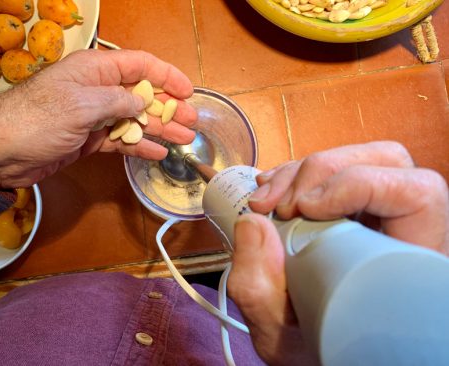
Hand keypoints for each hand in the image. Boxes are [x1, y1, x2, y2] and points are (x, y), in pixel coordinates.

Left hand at [0, 49, 197, 189]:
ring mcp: (93, 116)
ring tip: (184, 139)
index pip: (139, 64)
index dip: (166, 76)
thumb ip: (116, 100)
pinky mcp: (87, 140)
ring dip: (158, 128)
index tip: (187, 92)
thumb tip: (141, 101)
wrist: (0, 153)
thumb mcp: (81, 105)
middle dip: (167, 106)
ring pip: (133, 119)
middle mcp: (97, 89)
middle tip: (191, 122)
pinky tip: (157, 152)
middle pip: (140, 93)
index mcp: (95, 69)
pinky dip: (138, 146)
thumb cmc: (37, 120)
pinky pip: (119, 140)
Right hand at [228, 141, 448, 364]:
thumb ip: (258, 288)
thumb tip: (251, 222)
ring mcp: (378, 215)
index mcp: (410, 261)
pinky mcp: (350, 209)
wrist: (312, 349)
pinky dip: (293, 175)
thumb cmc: (311, 348)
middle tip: (279, 205)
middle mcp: (402, 230)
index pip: (415, 193)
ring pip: (355, 158)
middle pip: (384, 161)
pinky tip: (268, 194)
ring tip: (264, 202)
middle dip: (321, 170)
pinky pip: (329, 172)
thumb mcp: (279, 333)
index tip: (304, 210)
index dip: (358, 185)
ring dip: (300, 172)